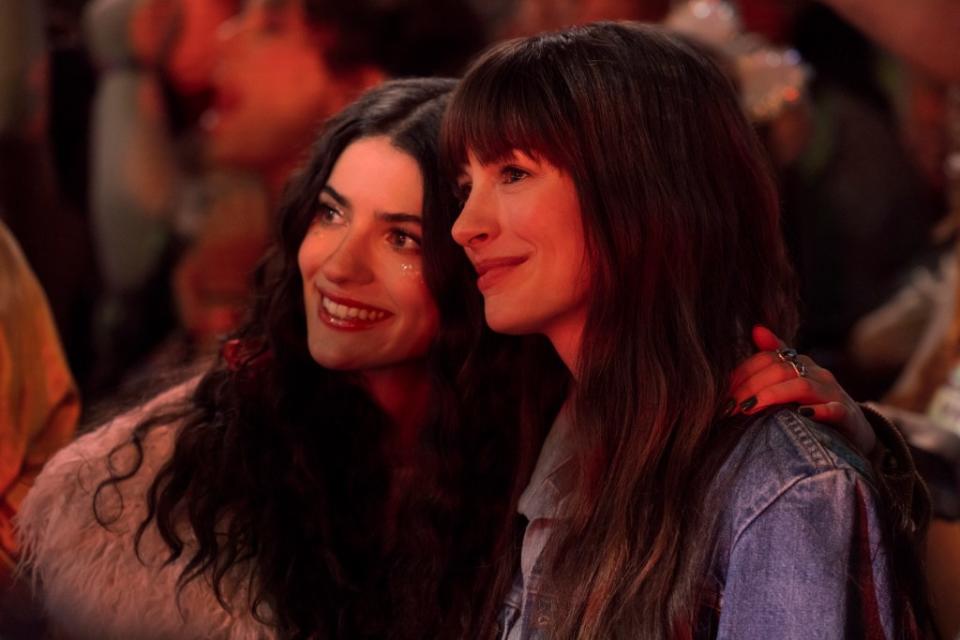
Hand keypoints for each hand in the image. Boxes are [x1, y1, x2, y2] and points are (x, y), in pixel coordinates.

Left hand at [727, 325, 876, 454]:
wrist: (855, 429)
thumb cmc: (816, 403)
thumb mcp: (794, 380)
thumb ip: (774, 356)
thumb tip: (756, 329)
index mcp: (800, 364)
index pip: (766, 359)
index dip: (742, 373)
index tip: (723, 392)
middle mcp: (816, 373)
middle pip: (779, 370)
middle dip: (750, 386)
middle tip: (729, 406)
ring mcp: (833, 393)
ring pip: (801, 385)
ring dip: (771, 395)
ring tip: (748, 409)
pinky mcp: (847, 416)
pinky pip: (834, 410)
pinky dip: (818, 411)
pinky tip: (801, 414)